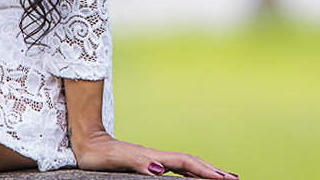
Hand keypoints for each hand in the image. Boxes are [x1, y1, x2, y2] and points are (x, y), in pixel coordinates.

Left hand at [72, 130, 237, 178]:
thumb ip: (139, 163)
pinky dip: (189, 172)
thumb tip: (161, 169)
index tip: (225, 178)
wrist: (86, 143)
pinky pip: (175, 168)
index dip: (206, 171)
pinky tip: (191, 176)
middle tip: (234, 178)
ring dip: (204, 170)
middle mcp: (156, 156)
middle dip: (213, 170)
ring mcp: (152, 158)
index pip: (186, 164)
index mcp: (153, 156)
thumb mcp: (117, 160)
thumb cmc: (98, 155)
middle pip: (191, 162)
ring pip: (185, 165)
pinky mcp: (146, 163)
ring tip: (221, 177)